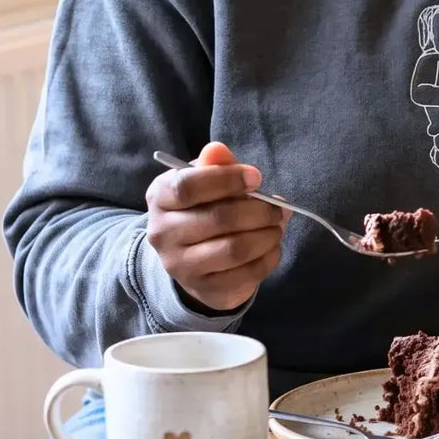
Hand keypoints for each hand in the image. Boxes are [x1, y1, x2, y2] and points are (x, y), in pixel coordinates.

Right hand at [145, 141, 285, 312]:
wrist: (191, 257)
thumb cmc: (204, 207)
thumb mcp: (206, 180)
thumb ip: (215, 165)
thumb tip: (218, 150)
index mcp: (160, 197)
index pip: (187, 187)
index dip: (227, 179)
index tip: (257, 178)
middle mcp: (162, 233)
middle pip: (219, 218)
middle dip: (259, 210)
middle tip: (278, 207)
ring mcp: (180, 266)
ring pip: (235, 249)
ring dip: (268, 234)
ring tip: (277, 225)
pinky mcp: (204, 289)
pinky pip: (248, 273)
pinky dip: (270, 256)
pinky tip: (272, 245)